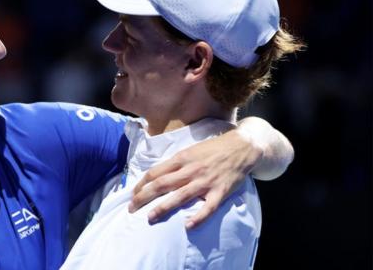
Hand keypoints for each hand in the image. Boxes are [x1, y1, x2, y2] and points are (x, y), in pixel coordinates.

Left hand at [129, 128, 260, 228]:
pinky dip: (198, 217)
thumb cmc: (213, 149)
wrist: (241, 147)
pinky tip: (188, 226)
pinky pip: (208, 207)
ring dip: (163, 207)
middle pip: (162, 184)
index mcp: (181, 158)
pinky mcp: (220, 192)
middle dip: (144, 197)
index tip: (133, 194)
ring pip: (180, 196)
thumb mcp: (190, 150)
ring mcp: (205, 182)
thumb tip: (157, 175)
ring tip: (150, 217)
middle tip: (131, 208)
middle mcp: (191, 170)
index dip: (141, 184)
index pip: (155, 173)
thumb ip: (175, 163)